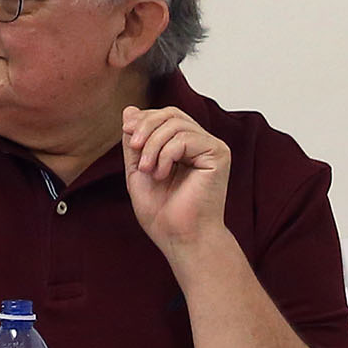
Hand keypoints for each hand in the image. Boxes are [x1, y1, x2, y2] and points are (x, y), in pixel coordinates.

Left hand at [121, 103, 232, 257]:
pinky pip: (186, 138)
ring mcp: (212, 148)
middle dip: (146, 127)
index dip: (144, 120)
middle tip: (134, 149)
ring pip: (176, 124)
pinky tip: (163, 174)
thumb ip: (135, 141)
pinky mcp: (219, 154)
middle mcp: (201, 144)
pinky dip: (166, 153)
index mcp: (184, 147)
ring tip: (148, 170)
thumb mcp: (138, 169)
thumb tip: (129, 109)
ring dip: (153, 145)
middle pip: (171, 114)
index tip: (128, 136)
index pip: (164, 116)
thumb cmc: (162, 212)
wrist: (179, 238)